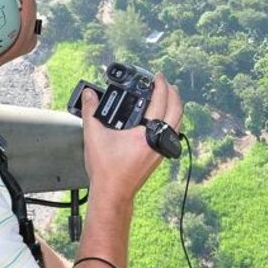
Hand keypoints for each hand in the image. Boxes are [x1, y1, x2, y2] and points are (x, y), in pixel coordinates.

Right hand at [81, 73, 182, 201]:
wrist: (113, 192)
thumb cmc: (106, 168)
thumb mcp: (94, 136)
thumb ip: (90, 111)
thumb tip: (89, 94)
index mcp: (147, 133)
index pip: (161, 102)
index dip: (161, 85)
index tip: (158, 76)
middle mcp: (159, 140)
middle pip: (177, 110)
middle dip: (173, 93)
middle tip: (164, 82)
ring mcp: (163, 148)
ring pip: (178, 122)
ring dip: (175, 106)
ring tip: (167, 95)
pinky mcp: (161, 155)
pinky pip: (173, 132)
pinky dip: (172, 119)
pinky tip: (162, 117)